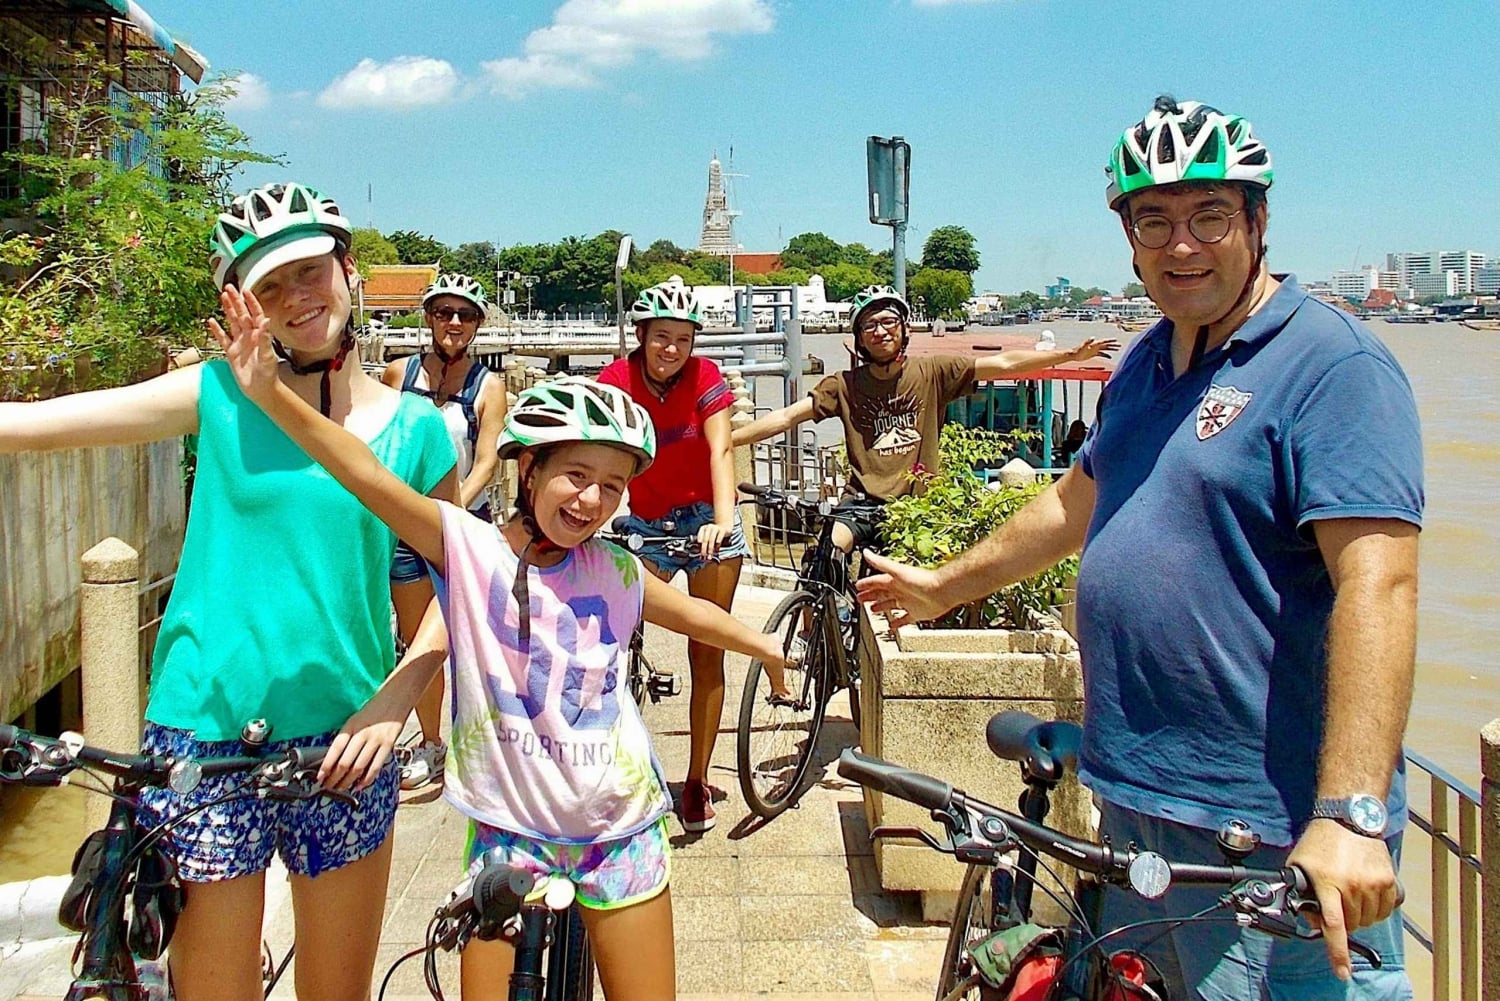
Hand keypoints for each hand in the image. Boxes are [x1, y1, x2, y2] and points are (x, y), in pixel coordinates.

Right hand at [207, 286, 278, 403]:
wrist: (261, 390)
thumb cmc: (268, 373)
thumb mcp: (267, 355)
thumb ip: (265, 338)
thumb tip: (265, 320)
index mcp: (260, 335)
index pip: (256, 314)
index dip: (251, 302)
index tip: (245, 290)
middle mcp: (250, 336)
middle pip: (241, 314)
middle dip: (236, 301)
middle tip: (228, 287)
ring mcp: (240, 343)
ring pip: (232, 322)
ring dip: (227, 310)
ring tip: (222, 297)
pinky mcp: (231, 352)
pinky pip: (222, 338)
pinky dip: (217, 330)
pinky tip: (211, 321)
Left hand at [319, 694, 406, 791]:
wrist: (397, 697)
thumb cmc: (374, 709)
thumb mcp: (355, 719)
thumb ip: (347, 737)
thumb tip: (335, 760)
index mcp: (351, 725)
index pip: (335, 749)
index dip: (326, 766)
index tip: (320, 777)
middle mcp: (363, 733)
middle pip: (345, 762)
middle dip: (335, 778)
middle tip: (329, 786)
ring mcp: (376, 739)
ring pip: (358, 767)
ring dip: (348, 781)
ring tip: (341, 788)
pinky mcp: (389, 744)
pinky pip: (376, 766)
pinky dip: (366, 779)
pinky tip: (359, 785)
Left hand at [696, 521, 730, 559]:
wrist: (725, 526)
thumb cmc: (714, 534)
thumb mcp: (708, 537)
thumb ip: (704, 544)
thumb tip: (701, 556)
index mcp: (703, 528)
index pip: (699, 537)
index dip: (699, 546)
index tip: (700, 554)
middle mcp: (708, 527)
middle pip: (705, 539)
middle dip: (704, 549)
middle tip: (704, 556)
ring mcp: (715, 528)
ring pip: (711, 539)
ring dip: (710, 549)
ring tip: (710, 555)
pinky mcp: (722, 530)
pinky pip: (719, 538)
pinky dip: (717, 545)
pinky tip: (716, 550)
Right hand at [855, 549, 950, 626]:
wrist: (941, 591)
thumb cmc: (921, 580)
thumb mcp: (896, 570)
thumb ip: (880, 563)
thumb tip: (866, 552)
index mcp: (894, 580)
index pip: (876, 581)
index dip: (866, 584)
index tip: (857, 586)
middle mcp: (900, 590)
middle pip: (881, 593)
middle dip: (870, 595)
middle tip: (861, 599)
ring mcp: (908, 602)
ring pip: (890, 605)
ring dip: (881, 607)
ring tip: (872, 610)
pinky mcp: (916, 613)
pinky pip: (904, 619)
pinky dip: (897, 623)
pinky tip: (892, 626)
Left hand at [1071, 337, 1120, 361]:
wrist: (1073, 355)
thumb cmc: (1077, 350)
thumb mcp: (1083, 346)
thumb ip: (1088, 341)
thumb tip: (1093, 337)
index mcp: (1094, 344)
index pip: (1104, 341)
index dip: (1110, 341)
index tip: (1116, 340)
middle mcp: (1095, 346)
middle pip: (1106, 345)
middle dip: (1113, 345)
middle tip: (1120, 345)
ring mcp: (1095, 350)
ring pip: (1105, 349)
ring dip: (1111, 349)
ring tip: (1118, 349)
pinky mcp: (1093, 354)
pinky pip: (1102, 354)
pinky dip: (1106, 355)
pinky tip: (1110, 357)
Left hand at [1287, 818, 1400, 979]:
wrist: (1348, 819)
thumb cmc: (1320, 842)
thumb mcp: (1299, 865)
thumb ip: (1301, 893)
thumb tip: (1310, 919)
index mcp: (1328, 882)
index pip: (1334, 926)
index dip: (1337, 953)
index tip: (1342, 972)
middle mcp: (1352, 885)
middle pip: (1351, 925)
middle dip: (1341, 921)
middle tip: (1334, 903)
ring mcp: (1373, 884)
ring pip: (1368, 920)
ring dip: (1358, 915)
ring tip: (1348, 894)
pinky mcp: (1388, 881)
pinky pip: (1384, 911)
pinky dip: (1374, 909)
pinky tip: (1364, 893)